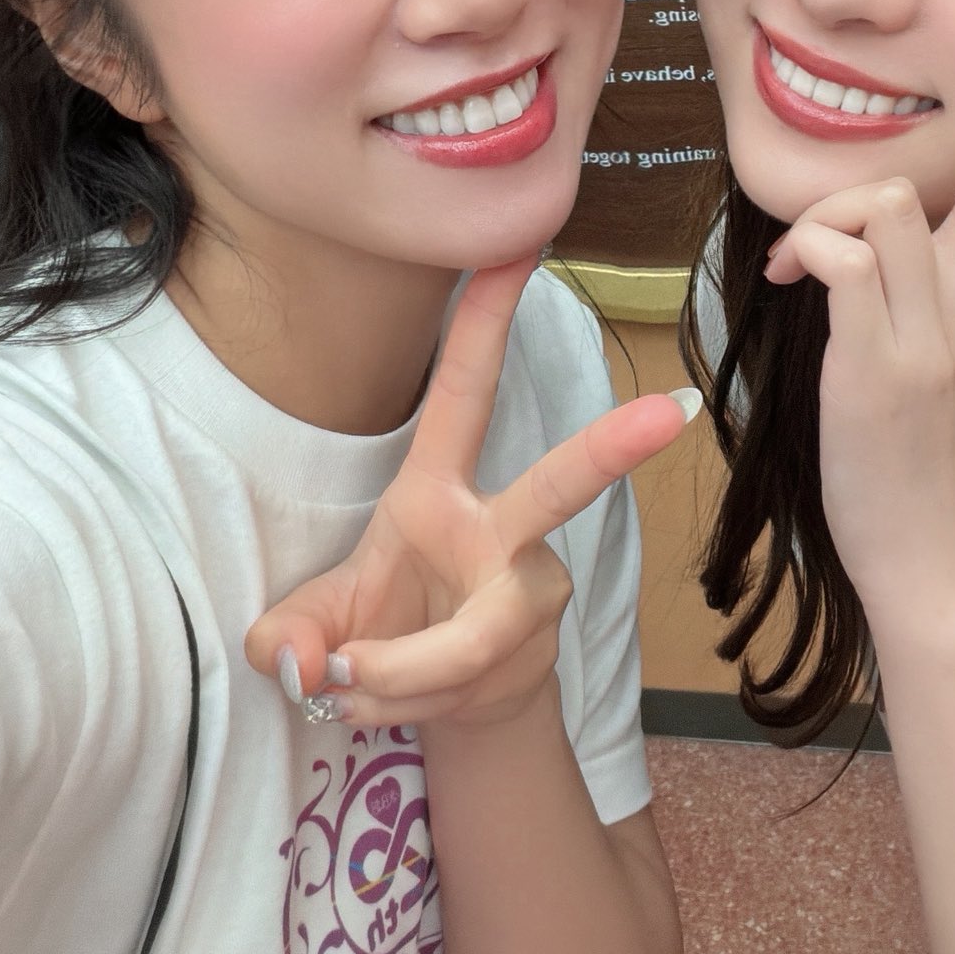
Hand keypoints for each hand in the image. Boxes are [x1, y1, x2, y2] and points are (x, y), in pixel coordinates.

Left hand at [245, 257, 697, 730]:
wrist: (450, 709)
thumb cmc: (378, 633)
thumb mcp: (312, 627)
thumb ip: (286, 637)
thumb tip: (301, 661)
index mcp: (438, 489)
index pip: (465, 391)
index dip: (486, 319)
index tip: (520, 244)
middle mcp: (501, 531)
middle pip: (557, 486)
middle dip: (609, 448)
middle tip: (667, 413)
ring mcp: (532, 592)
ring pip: (471, 637)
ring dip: (392, 674)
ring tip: (347, 686)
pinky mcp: (541, 652)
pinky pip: (460, 686)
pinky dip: (397, 705)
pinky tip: (379, 704)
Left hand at [763, 31, 954, 613]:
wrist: (920, 553)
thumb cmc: (911, 449)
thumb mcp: (939, 347)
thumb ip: (931, 275)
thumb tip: (896, 212)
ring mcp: (933, 330)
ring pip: (894, 198)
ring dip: (838, 212)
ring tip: (800, 266)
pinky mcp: (881, 361)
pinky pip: (842, 261)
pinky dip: (807, 254)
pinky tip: (785, 283)